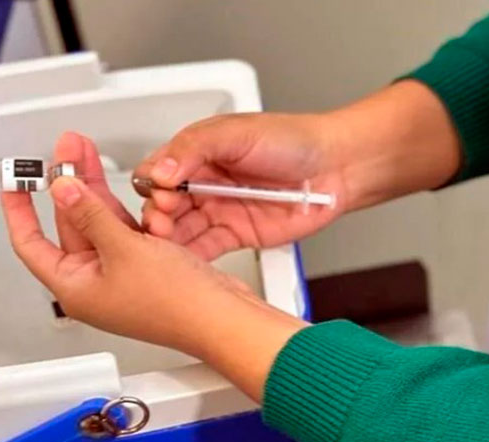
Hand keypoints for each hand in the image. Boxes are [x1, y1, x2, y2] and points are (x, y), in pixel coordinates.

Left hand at [0, 135, 305, 381]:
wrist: (222, 317)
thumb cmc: (177, 304)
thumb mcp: (124, 249)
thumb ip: (90, 214)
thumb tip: (62, 190)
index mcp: (75, 287)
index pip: (30, 242)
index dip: (19, 208)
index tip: (15, 180)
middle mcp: (95, 282)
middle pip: (70, 224)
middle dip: (69, 185)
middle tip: (66, 151)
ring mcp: (122, 274)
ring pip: (101, 223)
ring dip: (97, 190)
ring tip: (89, 155)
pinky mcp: (149, 267)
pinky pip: (127, 231)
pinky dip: (125, 209)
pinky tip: (126, 187)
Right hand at [135, 112, 349, 260]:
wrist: (335, 167)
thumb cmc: (292, 141)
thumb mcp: (236, 133)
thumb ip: (194, 148)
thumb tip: (162, 169)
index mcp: (197, 153)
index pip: (157, 171)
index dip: (153, 185)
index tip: (161, 193)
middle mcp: (204, 183)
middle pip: (162, 205)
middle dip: (156, 215)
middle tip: (161, 221)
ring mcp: (219, 210)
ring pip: (179, 230)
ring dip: (168, 239)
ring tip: (167, 243)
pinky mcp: (235, 235)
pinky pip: (204, 249)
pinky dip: (190, 257)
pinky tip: (182, 261)